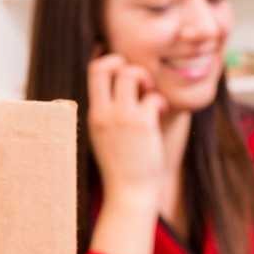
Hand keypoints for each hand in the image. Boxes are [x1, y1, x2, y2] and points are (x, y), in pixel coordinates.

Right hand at [85, 54, 165, 200]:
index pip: (93, 71)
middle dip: (126, 65)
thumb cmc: (121, 168)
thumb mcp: (104, 137)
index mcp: (94, 115)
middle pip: (108, 66)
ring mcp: (123, 117)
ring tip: (149, 97)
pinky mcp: (143, 124)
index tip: (121, 66)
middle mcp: (105, 113)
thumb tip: (121, 90)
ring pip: (131, 74)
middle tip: (139, 83)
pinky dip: (159, 102)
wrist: (129, 193)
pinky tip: (160, 114)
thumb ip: (108, 114)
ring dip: (144, 79)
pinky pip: (153, 97)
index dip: (108, 60)